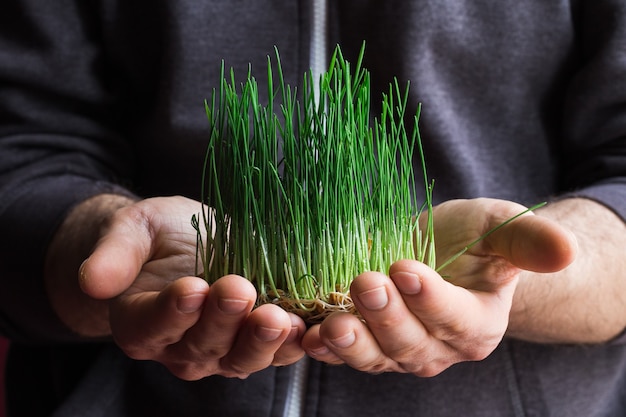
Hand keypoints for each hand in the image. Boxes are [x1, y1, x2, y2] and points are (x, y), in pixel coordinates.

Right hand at [79, 196, 305, 379]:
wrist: (192, 243)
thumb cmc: (160, 236)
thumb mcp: (134, 229)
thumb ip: (115, 253)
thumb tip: (93, 280)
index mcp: (140, 322)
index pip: (153, 325)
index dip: (172, 311)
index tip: (192, 288)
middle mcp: (179, 347)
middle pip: (201, 344)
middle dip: (223, 320)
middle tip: (240, 291)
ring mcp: (221, 350)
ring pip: (240, 357)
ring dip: (261, 341)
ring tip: (278, 318)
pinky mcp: (256, 342)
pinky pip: (275, 351)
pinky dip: (292, 344)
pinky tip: (307, 328)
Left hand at [301, 198, 576, 375]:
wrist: (437, 250)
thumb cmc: (472, 239)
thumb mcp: (501, 228)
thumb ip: (529, 241)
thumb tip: (565, 250)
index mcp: (475, 324)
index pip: (455, 319)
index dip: (431, 299)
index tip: (407, 268)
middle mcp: (437, 347)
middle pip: (411, 343)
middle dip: (386, 317)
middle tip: (366, 284)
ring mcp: (397, 350)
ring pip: (375, 357)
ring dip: (352, 342)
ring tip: (332, 322)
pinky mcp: (365, 341)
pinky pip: (344, 353)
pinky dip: (325, 348)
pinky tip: (309, 335)